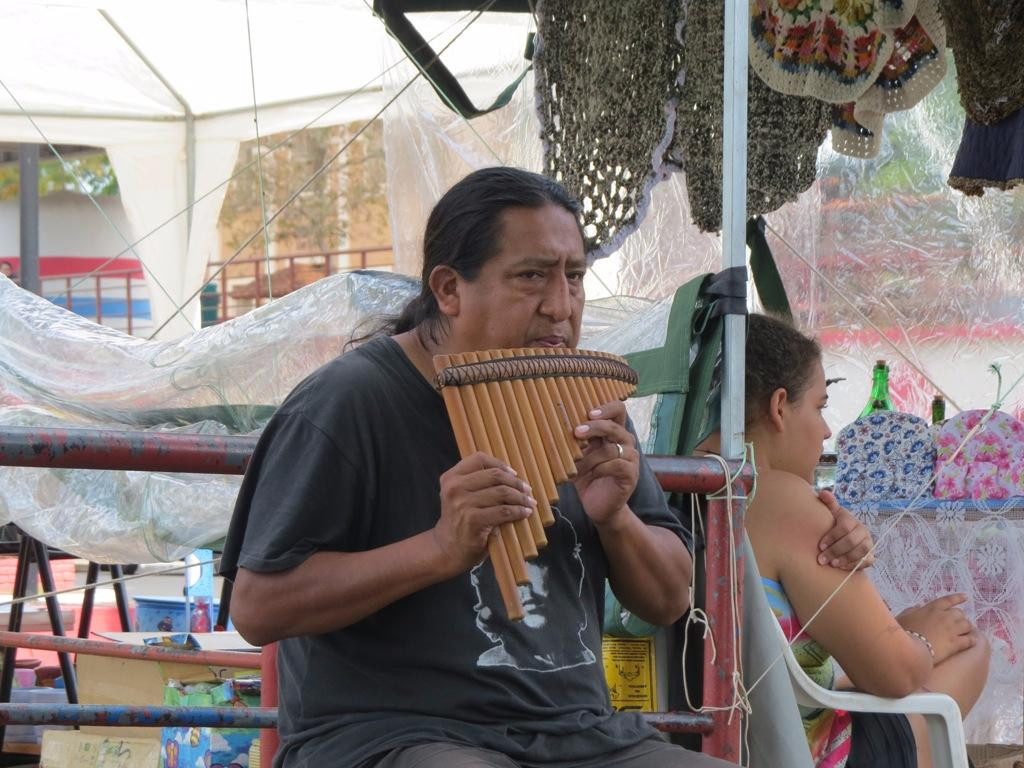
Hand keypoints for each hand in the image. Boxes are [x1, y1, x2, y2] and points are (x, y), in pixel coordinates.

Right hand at [434, 452, 534, 573]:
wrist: (448, 549)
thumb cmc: (460, 521)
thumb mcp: (460, 496)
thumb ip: (476, 482)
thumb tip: (512, 475)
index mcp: (451, 477)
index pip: (479, 459)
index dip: (500, 464)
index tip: (514, 474)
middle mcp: (454, 487)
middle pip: (494, 475)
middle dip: (515, 482)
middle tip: (527, 490)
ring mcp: (462, 504)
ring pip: (502, 492)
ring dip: (521, 497)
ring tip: (529, 502)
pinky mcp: (472, 520)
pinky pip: (503, 511)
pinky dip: (518, 511)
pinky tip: (525, 513)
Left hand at [572, 400, 638, 526]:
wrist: (598, 506)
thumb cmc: (586, 477)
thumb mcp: (578, 456)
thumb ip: (576, 440)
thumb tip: (557, 423)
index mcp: (613, 433)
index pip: (618, 410)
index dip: (605, 408)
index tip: (589, 413)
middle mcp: (625, 442)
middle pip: (614, 426)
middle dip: (594, 428)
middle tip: (576, 432)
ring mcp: (631, 458)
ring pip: (612, 448)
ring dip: (591, 457)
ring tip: (578, 465)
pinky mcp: (632, 474)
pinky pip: (617, 465)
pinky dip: (600, 468)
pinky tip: (591, 474)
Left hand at [816, 489, 875, 569]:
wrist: (847, 537)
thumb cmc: (835, 524)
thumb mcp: (832, 514)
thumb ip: (828, 504)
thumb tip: (823, 492)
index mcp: (851, 520)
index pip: (845, 527)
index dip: (832, 536)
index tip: (820, 546)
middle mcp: (862, 530)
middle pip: (852, 541)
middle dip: (836, 550)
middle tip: (822, 559)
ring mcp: (868, 543)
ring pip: (861, 551)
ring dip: (846, 558)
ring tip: (832, 564)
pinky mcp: (871, 555)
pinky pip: (867, 561)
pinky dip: (855, 565)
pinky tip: (842, 568)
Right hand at [897, 594, 975, 663]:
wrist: (910, 650)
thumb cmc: (904, 632)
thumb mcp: (904, 616)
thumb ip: (913, 610)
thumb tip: (919, 606)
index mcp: (932, 608)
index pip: (948, 600)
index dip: (958, 598)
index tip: (966, 597)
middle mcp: (945, 616)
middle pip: (959, 613)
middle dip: (960, 617)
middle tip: (958, 622)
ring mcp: (951, 630)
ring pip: (967, 625)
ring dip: (966, 628)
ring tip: (966, 631)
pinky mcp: (956, 643)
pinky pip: (969, 639)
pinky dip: (971, 640)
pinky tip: (972, 641)